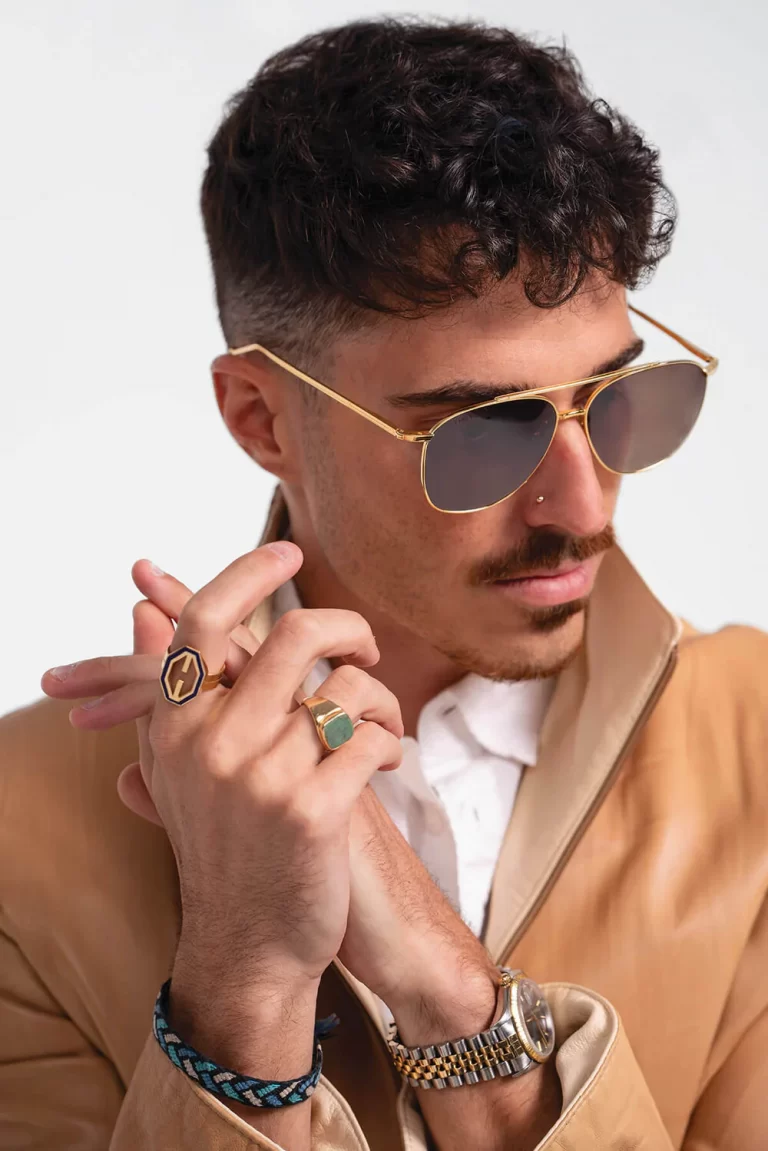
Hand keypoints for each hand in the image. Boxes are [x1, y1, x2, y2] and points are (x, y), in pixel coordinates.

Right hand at [43, 545, 403, 999]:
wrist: (250, 943)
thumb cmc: (223, 844)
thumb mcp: (175, 765)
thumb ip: (162, 685)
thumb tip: (142, 608)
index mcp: (177, 724)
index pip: (207, 619)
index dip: (251, 573)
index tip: (288, 552)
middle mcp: (212, 742)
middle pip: (296, 633)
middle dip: (348, 628)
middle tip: (363, 648)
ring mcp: (262, 776)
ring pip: (348, 687)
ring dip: (382, 700)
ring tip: (380, 726)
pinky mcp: (313, 810)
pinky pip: (373, 738)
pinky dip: (391, 743)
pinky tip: (384, 764)